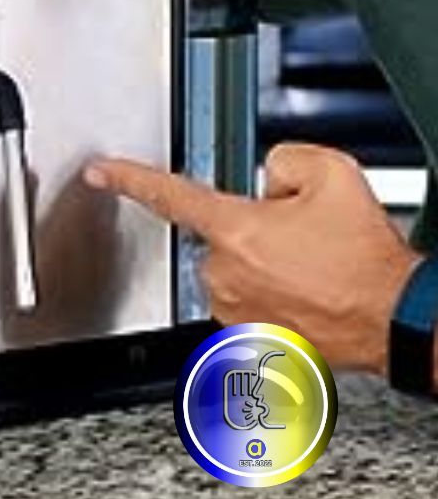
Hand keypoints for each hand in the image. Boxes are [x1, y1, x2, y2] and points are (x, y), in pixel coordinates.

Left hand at [83, 143, 420, 373]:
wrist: (397, 318)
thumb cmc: (365, 260)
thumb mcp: (332, 173)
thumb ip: (283, 159)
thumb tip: (267, 179)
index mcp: (236, 231)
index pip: (168, 195)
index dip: (129, 179)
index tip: (100, 173)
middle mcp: (226, 275)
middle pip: (219, 233)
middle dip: (251, 228)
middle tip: (299, 239)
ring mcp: (236, 312)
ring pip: (234, 269)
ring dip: (263, 265)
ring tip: (309, 270)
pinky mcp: (250, 339)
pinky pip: (248, 301)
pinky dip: (271, 294)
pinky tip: (304, 294)